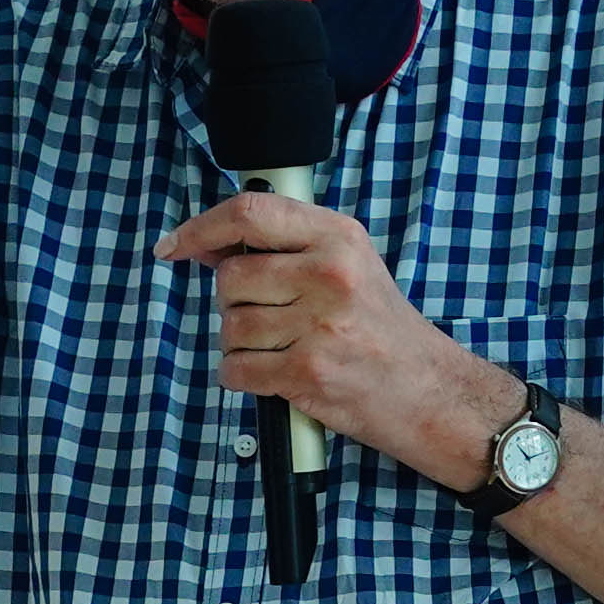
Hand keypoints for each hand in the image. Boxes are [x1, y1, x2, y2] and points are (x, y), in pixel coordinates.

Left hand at [153, 186, 496, 478]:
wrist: (427, 390)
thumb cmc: (381, 330)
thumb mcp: (348, 266)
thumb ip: (285, 248)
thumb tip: (206, 246)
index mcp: (338, 237)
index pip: (250, 213)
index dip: (201, 228)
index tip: (175, 246)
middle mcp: (330, 274)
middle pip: (231, 277)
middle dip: (234, 302)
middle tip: (270, 317)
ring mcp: (319, 324)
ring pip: (230, 326)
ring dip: (241, 343)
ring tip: (282, 348)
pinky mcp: (308, 371)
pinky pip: (236, 368)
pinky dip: (243, 376)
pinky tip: (274, 374)